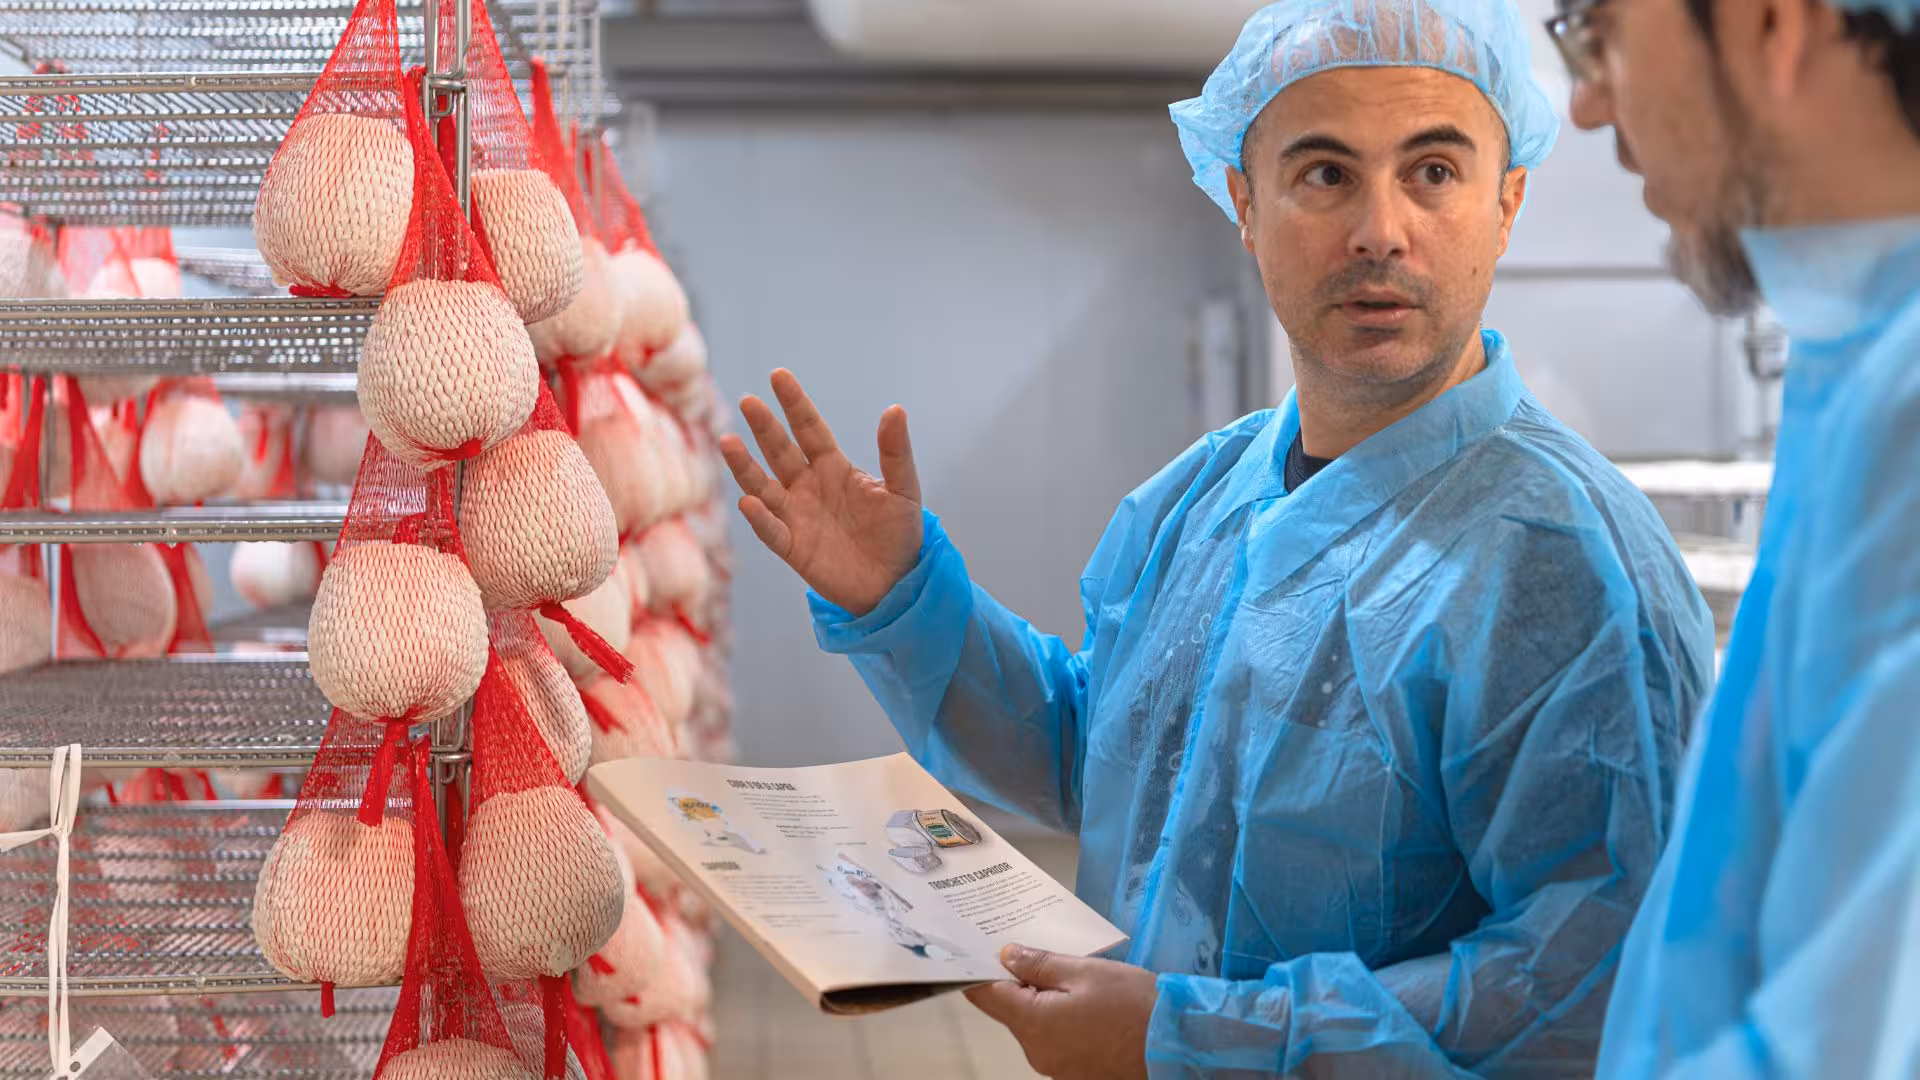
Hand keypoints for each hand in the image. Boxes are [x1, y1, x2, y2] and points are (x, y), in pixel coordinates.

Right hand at [719, 369, 924, 615]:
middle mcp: (808, 487)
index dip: (795, 404)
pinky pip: (772, 531)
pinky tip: (748, 502)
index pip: (810, 429)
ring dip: (745, 467)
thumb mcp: (904, 489)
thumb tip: (895, 409)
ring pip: (764, 487)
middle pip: (781, 452)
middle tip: (749, 401)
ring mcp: (797, 517)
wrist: (897, 583)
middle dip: (765, 427)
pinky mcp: (793, 549)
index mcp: (833, 467)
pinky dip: (760, 518)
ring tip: (728, 441)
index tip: (779, 375)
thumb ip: (896, 452)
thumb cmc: (899, 534)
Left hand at [965, 945, 1157, 1079]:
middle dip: (1023, 983)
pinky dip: (1063, 1022)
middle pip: (1012, 1011)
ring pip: (1036, 1026)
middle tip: (1043, 953)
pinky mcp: (1075, 1074)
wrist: (1176, 1045)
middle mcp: (1037, 1053)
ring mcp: (1056, 1068)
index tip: (980, 950)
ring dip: (1046, 1003)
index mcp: (1033, 1023)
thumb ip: (1039, 964)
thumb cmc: (1132, 1004)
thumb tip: (1005, 956)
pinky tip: (1088, 1006)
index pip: (985, 996)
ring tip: (1074, 979)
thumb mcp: (1084, 971)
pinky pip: (1057, 1041)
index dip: (979, 970)